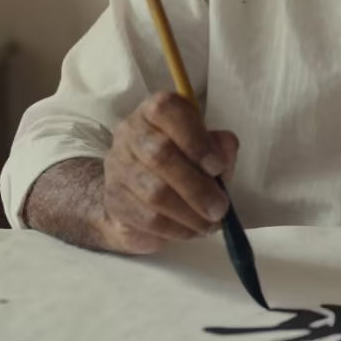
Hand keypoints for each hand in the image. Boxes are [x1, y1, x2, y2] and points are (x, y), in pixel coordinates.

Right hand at [98, 92, 238, 253]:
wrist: (139, 190)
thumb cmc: (182, 159)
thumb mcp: (207, 145)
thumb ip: (220, 146)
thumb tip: (225, 154)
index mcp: (154, 110)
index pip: (167, 111)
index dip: (195, 140)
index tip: (218, 167)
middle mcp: (130, 132)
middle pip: (160, 155)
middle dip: (197, 187)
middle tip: (220, 208)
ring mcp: (117, 166)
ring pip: (153, 192)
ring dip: (189, 213)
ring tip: (211, 224)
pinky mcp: (114, 200)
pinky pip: (147, 218)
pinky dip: (176, 228)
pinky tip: (192, 231)